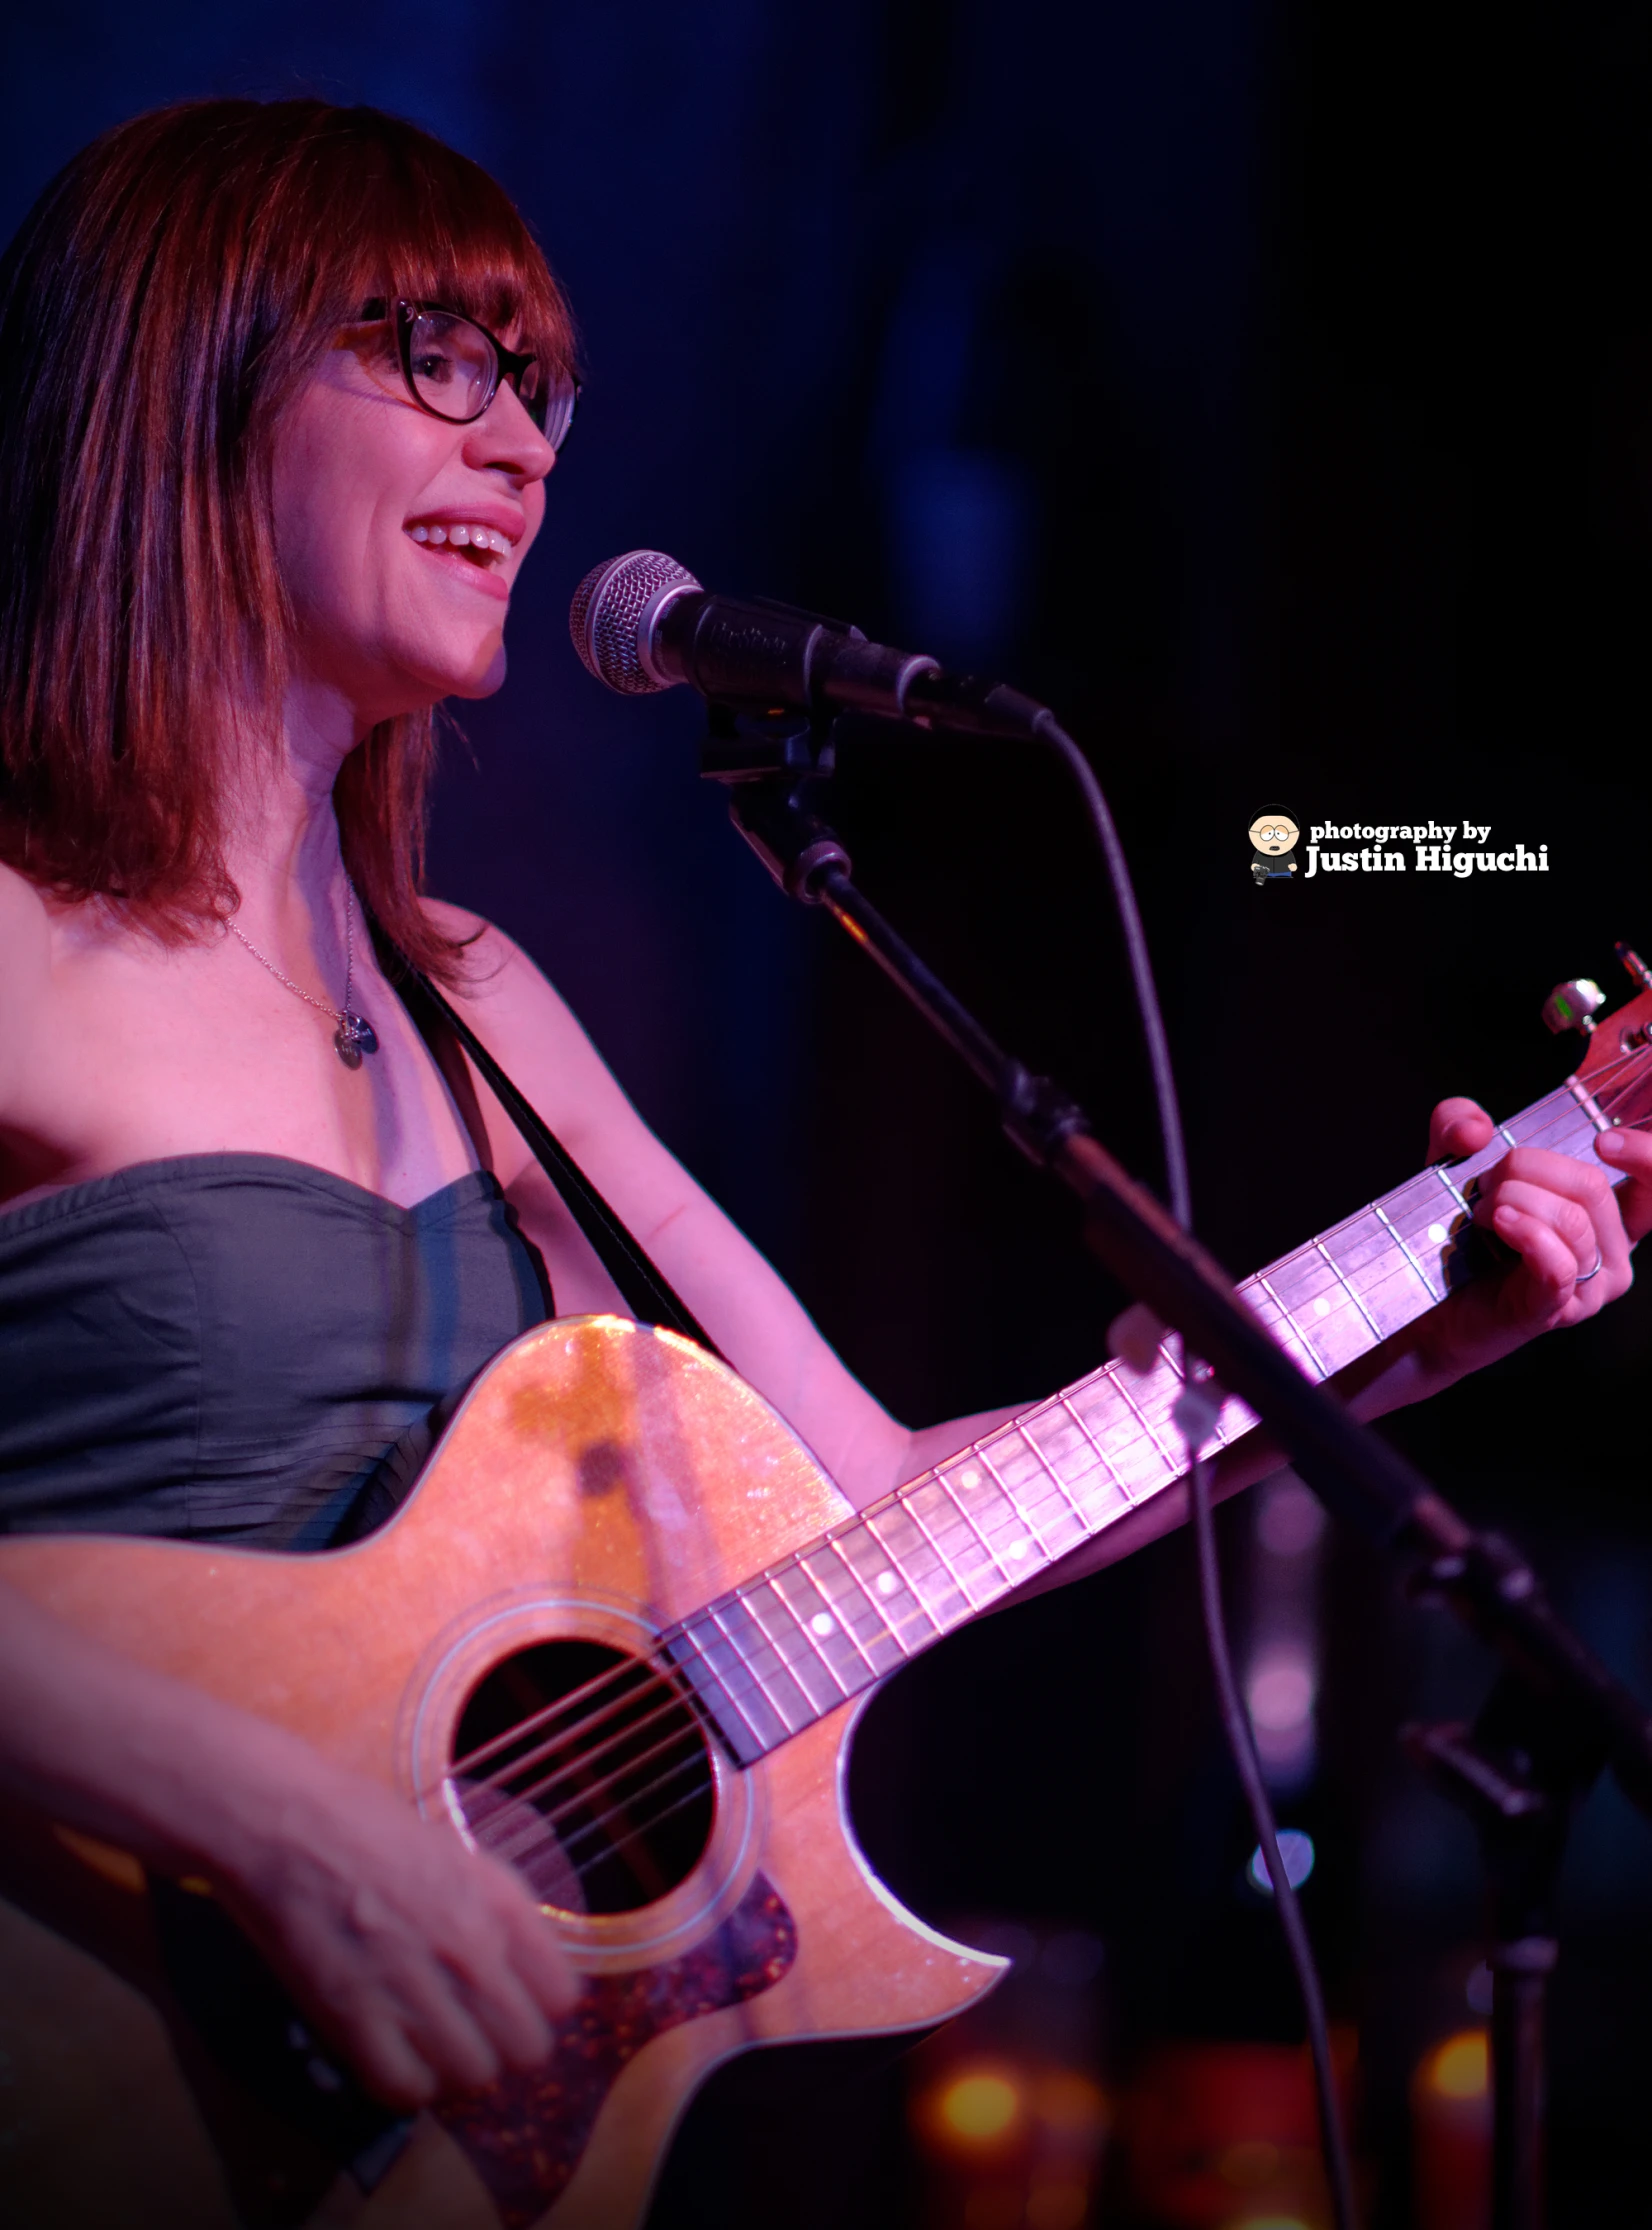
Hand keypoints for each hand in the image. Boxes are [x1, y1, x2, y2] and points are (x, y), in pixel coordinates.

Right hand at [216, 1758, 578, 2109]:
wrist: (289, 1822)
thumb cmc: (371, 1827)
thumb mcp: (459, 1853)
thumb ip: (498, 1909)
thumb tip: (525, 1968)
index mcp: (498, 1900)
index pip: (561, 1996)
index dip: (539, 2009)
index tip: (515, 2007)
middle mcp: (469, 1944)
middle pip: (524, 2049)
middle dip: (503, 2048)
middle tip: (472, 2036)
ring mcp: (413, 1982)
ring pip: (471, 2074)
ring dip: (454, 2069)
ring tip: (430, 2047)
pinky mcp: (353, 2014)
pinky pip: (403, 2087)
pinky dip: (403, 2084)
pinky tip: (393, 2058)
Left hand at [1405, 1096, 1651, 1389]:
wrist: (1430, 1306)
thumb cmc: (1458, 1236)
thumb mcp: (1454, 1163)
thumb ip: (1458, 1125)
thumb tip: (1476, 1129)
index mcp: (1606, 1216)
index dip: (1645, 1155)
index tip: (1603, 1140)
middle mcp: (1611, 1252)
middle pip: (1591, 1185)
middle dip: (1527, 1167)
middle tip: (1485, 1184)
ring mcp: (1588, 1286)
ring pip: (1572, 1220)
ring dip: (1513, 1200)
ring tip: (1480, 1211)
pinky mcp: (1555, 1308)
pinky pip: (1560, 1264)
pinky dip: (1527, 1232)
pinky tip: (1498, 1222)